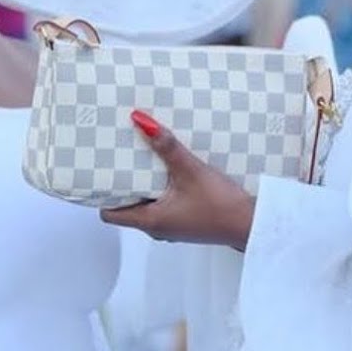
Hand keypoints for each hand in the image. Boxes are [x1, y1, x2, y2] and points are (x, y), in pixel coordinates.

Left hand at [100, 110, 255, 250]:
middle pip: (127, 207)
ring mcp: (172, 227)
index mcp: (149, 222)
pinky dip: (162, 190)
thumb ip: (167, 146)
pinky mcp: (187, 222)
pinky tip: (170, 171)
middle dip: (125, 183)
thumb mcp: (190, 170)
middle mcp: (157, 228)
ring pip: (147, 205)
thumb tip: (141, 122)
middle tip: (120, 157)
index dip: (102, 194)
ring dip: (145, 185)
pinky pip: (165, 205)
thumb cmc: (220, 205)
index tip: (101, 171)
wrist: (251, 224)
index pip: (109, 214)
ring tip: (144, 159)